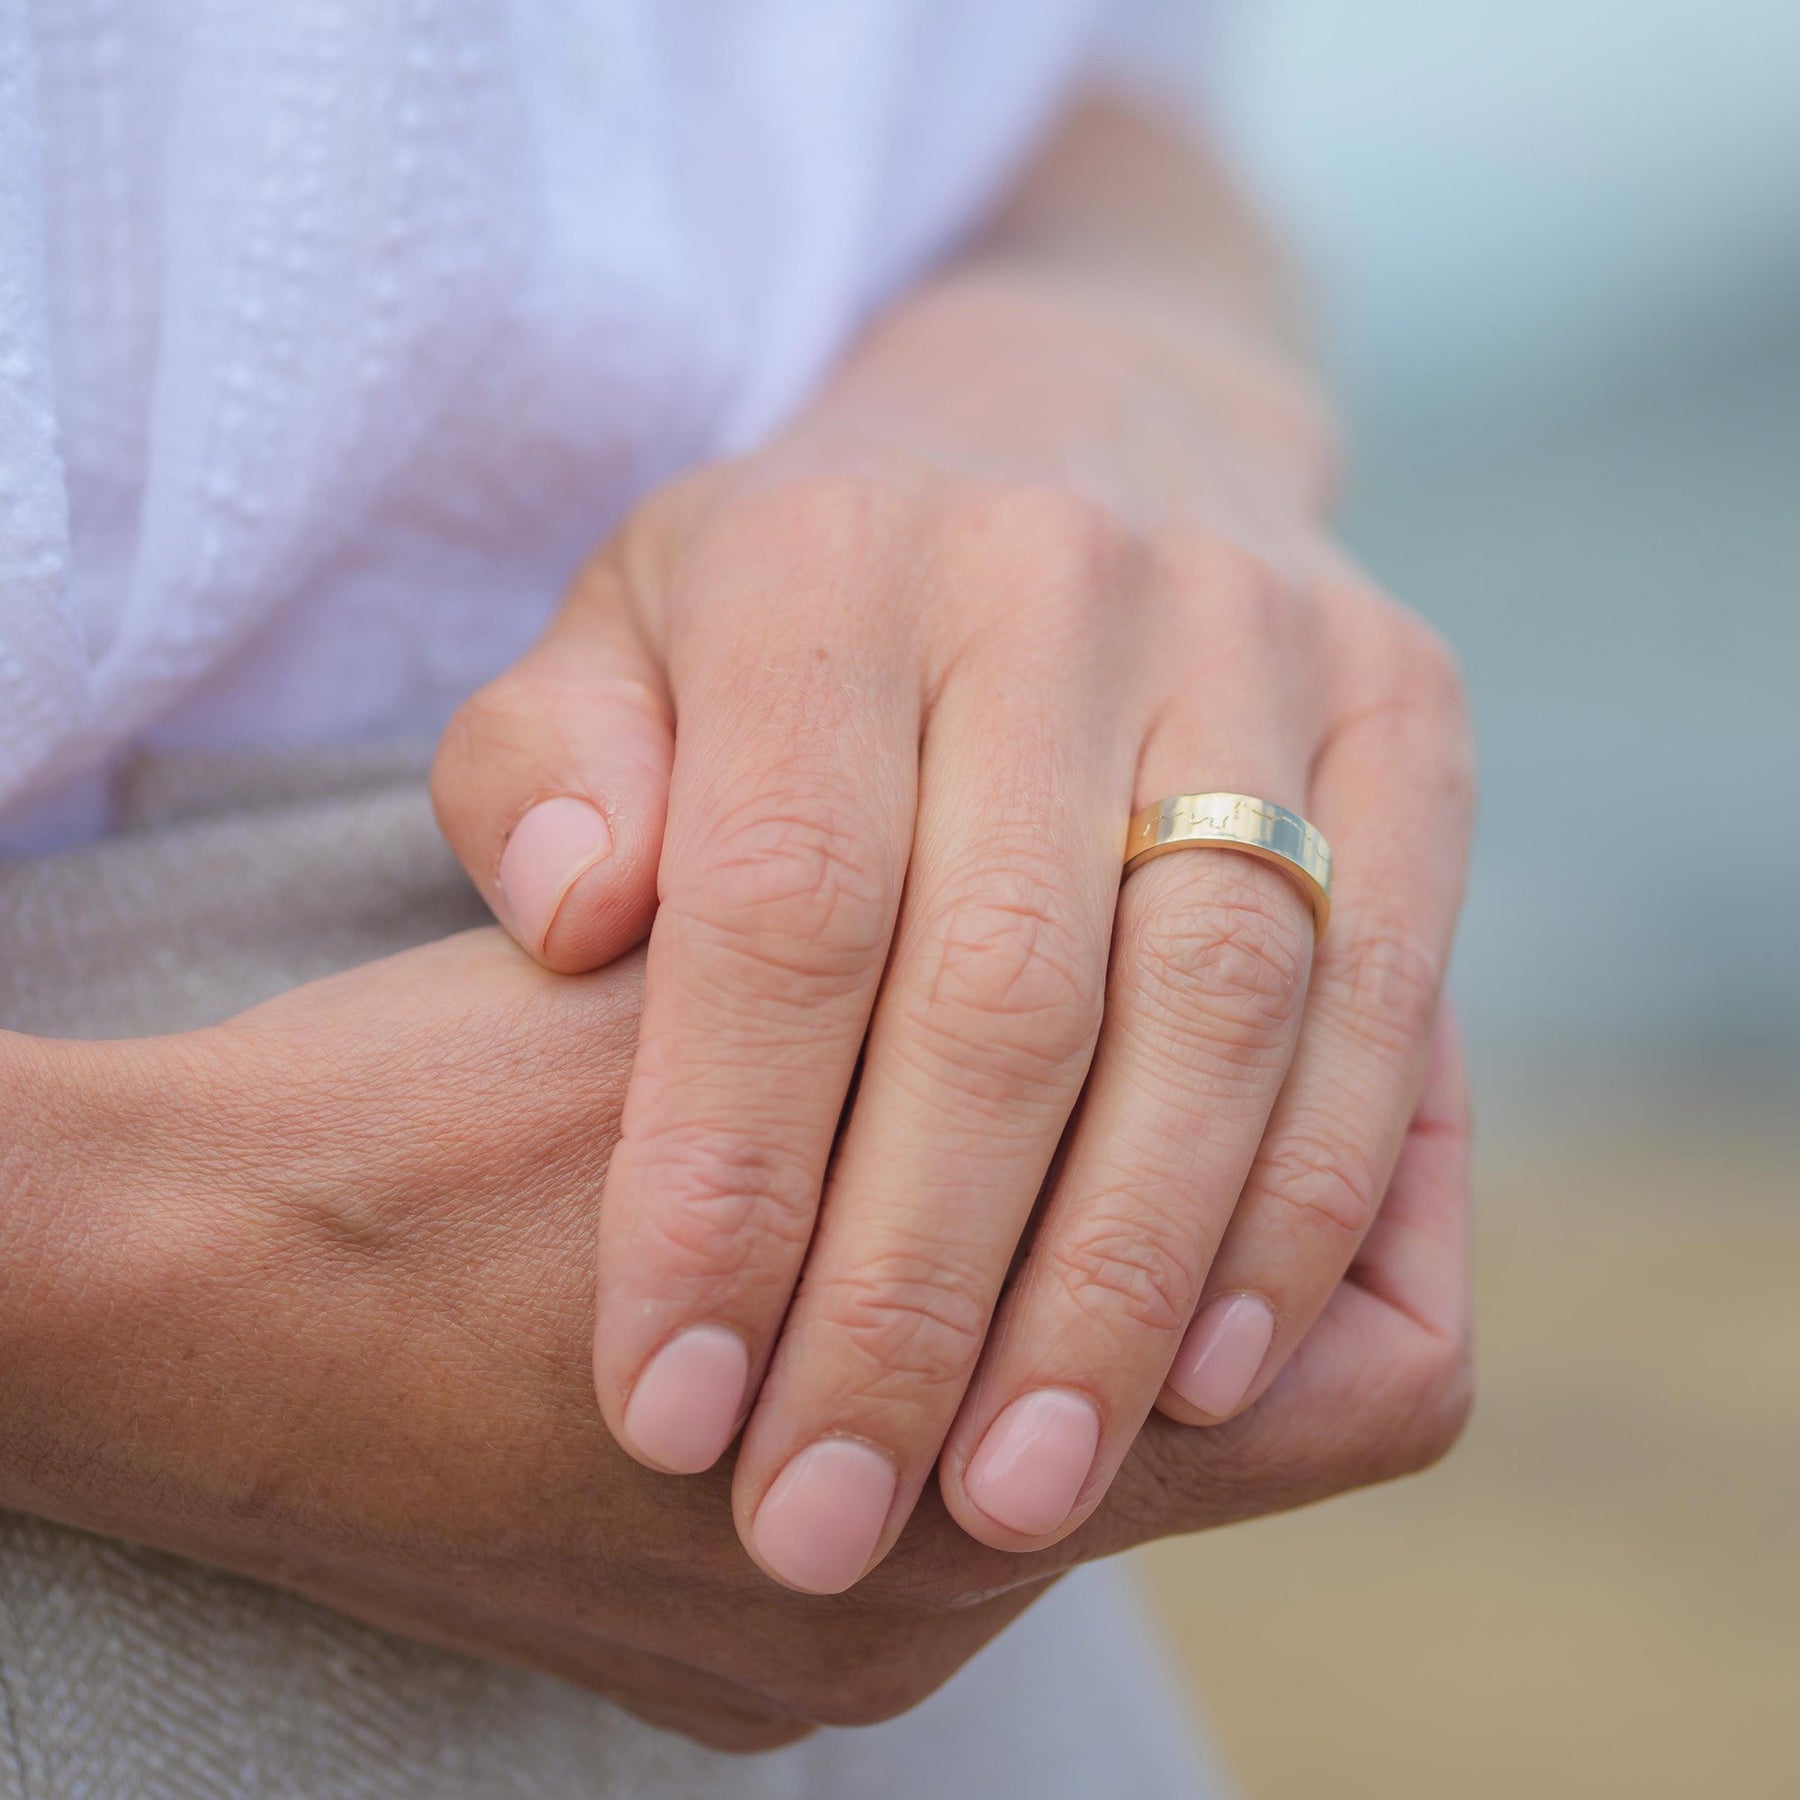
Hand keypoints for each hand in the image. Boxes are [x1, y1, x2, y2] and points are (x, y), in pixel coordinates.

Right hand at [0, 928, 1471, 1744]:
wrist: (174, 1298)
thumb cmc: (425, 1122)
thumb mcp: (735, 1036)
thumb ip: (984, 1042)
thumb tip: (1180, 976)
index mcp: (964, 1466)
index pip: (1355, 1370)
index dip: (1379, 1197)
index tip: (1359, 1048)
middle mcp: (923, 1598)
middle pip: (1241, 1423)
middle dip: (1251, 1228)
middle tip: (1228, 1039)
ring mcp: (828, 1644)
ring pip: (1086, 1462)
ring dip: (1089, 1289)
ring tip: (1044, 1109)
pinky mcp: (738, 1651)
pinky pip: (955, 1505)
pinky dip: (973, 1354)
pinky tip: (894, 1204)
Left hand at [430, 271, 1474, 1590]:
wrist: (1068, 424)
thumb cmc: (803, 596)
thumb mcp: (622, 635)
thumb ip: (548, 769)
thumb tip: (576, 921)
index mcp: (829, 561)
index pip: (776, 904)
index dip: (720, 1175)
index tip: (667, 1406)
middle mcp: (1060, 580)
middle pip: (999, 985)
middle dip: (910, 1290)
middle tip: (826, 1517)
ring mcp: (1262, 637)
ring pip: (1210, 1003)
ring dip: (1116, 1285)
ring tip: (1015, 1496)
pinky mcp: (1408, 707)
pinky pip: (1383, 981)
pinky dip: (1305, 1193)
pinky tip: (1216, 1370)